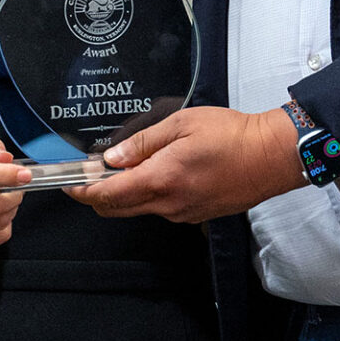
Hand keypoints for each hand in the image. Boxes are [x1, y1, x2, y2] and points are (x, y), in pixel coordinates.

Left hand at [68, 107, 304, 223]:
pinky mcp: (196, 216)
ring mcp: (182, 213)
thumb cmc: (231, 135)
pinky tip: (157, 174)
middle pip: (116, 210)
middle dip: (96, 196)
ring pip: (138, 210)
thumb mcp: (181, 125)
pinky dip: (148, 196)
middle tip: (90, 174)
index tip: (68, 182)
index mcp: (161, 179)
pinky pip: (161, 209)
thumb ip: (143, 143)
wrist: (270, 157)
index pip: (107, 194)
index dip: (82, 191)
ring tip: (128, 167)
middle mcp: (168, 204)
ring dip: (124, 194)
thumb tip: (112, 158)